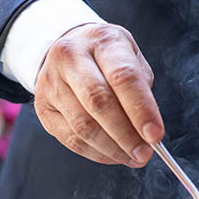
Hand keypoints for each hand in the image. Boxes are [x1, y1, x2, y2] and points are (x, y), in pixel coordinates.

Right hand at [34, 23, 163, 167]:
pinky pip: (70, 139)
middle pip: (99, 103)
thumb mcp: (131, 59)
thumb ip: (142, 92)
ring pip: (83, 126)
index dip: (141, 110)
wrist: (70, 48)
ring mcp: (51, 81)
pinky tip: (114, 155)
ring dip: (112, 149)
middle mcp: (70, 56)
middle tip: (145, 154)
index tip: (155, 136)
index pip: (123, 77)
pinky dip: (96, 153)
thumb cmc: (109, 58)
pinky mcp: (43, 106)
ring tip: (133, 157)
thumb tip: (148, 134)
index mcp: (101, 40)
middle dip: (126, 136)